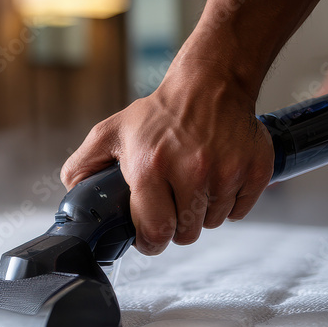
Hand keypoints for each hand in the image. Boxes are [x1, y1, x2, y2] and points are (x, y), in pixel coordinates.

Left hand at [61, 62, 274, 254]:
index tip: (150, 237)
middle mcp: (191, 172)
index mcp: (151, 167)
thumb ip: (82, 166)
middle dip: (176, 226)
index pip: (156, 231)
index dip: (151, 241)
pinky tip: (216, 179)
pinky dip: (228, 203)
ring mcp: (227, 172)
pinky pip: (239, 211)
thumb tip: (73, 196)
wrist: (208, 85)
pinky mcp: (255, 170)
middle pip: (186, 234)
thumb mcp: (109, 133)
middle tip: (171, 204)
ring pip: (213, 223)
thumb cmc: (158, 114)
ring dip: (202, 213)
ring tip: (193, 184)